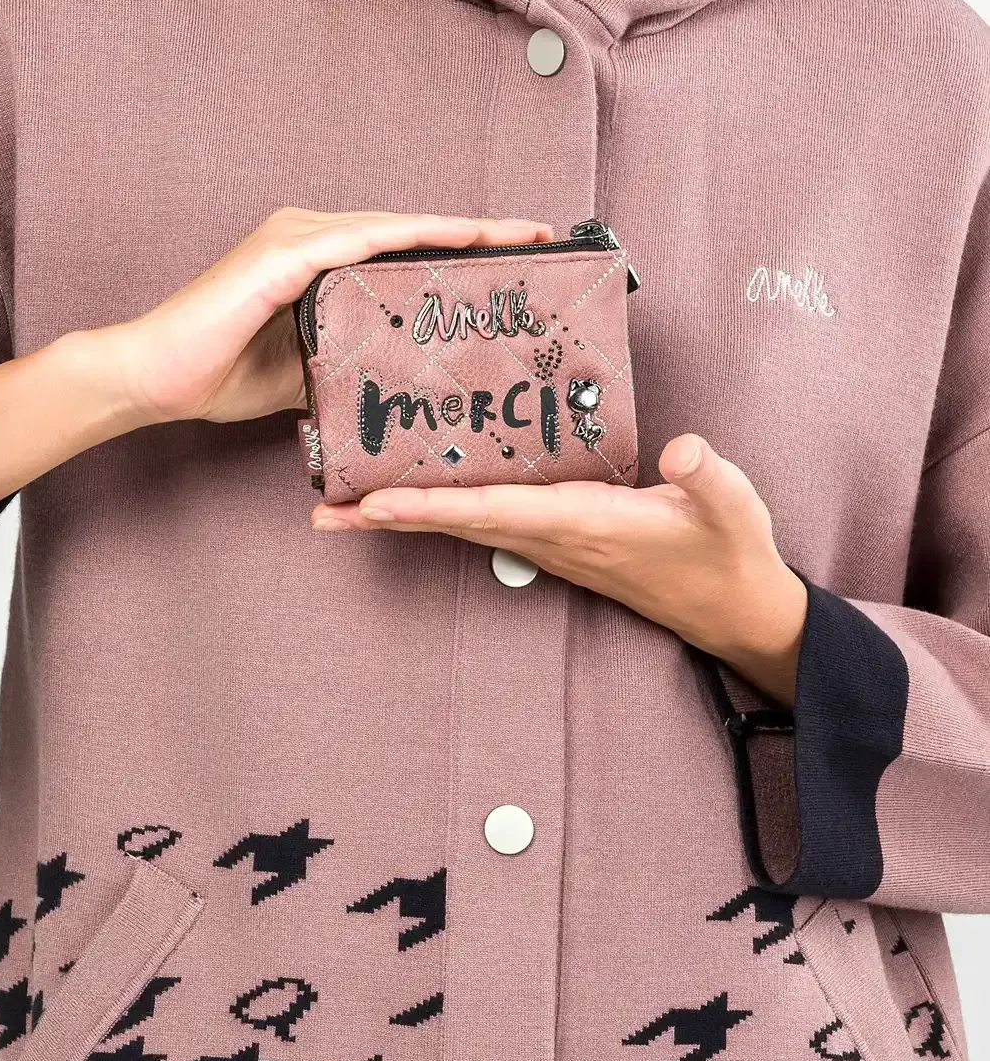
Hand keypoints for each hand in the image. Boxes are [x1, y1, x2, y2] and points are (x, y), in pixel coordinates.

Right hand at [103, 208, 554, 424]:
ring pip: (394, 227)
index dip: (461, 248)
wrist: (153, 378)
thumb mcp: (306, 367)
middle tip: (538, 238)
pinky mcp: (280, 255)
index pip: (403, 249)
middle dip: (476, 234)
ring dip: (457, 231)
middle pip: (410, 230)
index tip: (518, 253)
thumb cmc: (221, 373)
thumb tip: (395, 377)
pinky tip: (452, 238)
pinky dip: (407, 237)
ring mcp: (295, 238)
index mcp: (318, 257)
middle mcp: (310, 234)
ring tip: (515, 237)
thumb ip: (348, 355)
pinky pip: (357, 240)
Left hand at [314, 432, 807, 705]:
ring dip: (406, 518)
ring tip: (347, 506)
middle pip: (457, 526)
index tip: (374, 505)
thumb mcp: (733, 508)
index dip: (432, 508)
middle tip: (323, 512)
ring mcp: (553, 543)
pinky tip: (424, 496)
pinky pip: (488, 524)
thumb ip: (707, 478)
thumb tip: (681, 450)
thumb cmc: (729, 554)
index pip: (494, 513)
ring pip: (466, 527)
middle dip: (389, 520)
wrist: (736, 609)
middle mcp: (553, 537)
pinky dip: (445, 513)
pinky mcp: (561, 540)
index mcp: (583, 523)